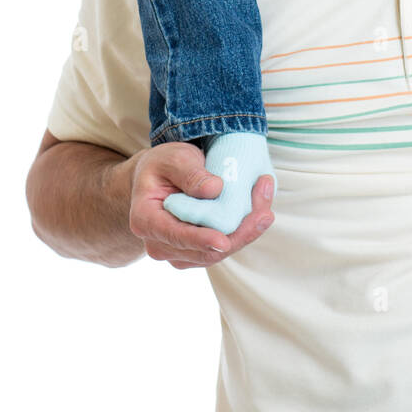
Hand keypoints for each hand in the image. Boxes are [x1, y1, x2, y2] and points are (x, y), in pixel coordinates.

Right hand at [128, 143, 275, 268]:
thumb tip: (214, 189)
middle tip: (265, 210)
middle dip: (239, 233)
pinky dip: (243, 231)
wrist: (158, 178)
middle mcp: (160, 244)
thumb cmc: (163, 166)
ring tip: (266, 201)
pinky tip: (259, 210)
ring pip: (218, 252)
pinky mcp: (196, 252)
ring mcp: (178, 252)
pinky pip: (223, 247)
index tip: (223, 240)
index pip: (175, 236)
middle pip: (204, 251)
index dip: (200, 240)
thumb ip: (189, 173)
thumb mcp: (172, 158)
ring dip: (246, 231)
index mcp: (146, 220)